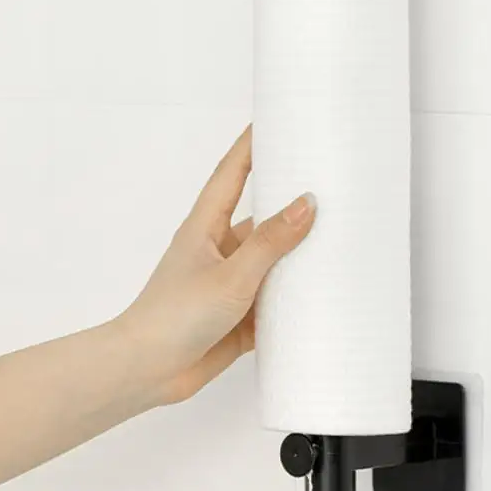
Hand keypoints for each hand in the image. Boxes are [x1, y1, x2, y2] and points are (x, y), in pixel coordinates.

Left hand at [116, 125, 315, 405]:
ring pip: (274, 261)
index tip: (277, 120)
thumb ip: (270, 242)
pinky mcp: (241, 315)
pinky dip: (296, 297)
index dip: (253, 144)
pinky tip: (324, 293)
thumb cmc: (175, 315)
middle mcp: (220, 250)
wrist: (149, 370)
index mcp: (207, 227)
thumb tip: (305, 204)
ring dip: (299, 255)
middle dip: (292, 202)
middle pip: (262, 217)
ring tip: (340, 239)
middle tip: (329, 182)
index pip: (233, 172)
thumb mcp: (231, 275)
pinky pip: (276, 300)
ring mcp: (231, 283)